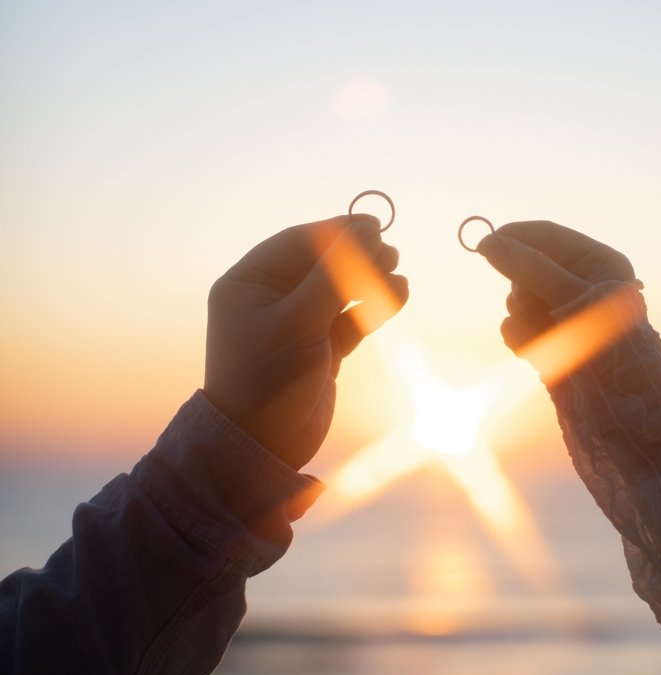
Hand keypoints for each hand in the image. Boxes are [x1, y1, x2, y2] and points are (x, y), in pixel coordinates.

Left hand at [204, 216, 407, 468]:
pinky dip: (373, 306)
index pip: (297, 243)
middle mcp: (269, 299)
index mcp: (248, 283)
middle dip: (357, 256)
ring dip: (369, 279)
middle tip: (390, 252)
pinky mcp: (320, 349)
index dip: (337, 232)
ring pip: (340, 290)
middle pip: (321, 263)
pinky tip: (399, 293)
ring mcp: (296, 324)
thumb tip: (367, 232)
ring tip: (396, 272)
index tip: (375, 226)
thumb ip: (333, 277)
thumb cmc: (268, 378)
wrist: (262, 447)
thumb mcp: (298, 322)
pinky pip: (350, 318)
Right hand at [477, 221, 635, 355]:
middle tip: (532, 306)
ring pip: (518, 297)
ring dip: (523, 316)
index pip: (547, 236)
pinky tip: (534, 351)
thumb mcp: (570, 297)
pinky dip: (520, 335)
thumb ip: (530, 268)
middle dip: (522, 289)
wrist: (613, 404)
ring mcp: (561, 310)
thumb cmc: (604, 343)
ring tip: (545, 335)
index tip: (485, 244)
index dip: (515, 236)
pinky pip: (516, 324)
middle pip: (526, 267)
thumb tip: (488, 243)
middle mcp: (580, 283)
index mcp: (598, 263)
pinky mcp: (547, 335)